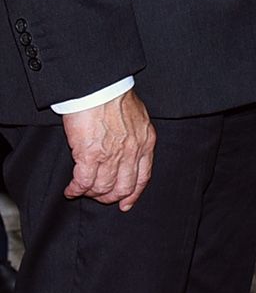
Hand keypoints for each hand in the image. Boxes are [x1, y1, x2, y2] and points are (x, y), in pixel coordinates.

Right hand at [62, 88, 154, 210]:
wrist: (100, 89)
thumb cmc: (115, 97)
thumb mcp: (138, 118)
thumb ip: (136, 136)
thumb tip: (129, 147)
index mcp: (146, 142)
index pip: (143, 176)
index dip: (134, 194)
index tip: (126, 203)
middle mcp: (132, 152)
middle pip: (123, 187)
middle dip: (110, 197)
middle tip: (100, 197)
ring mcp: (112, 156)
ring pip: (103, 188)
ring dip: (91, 194)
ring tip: (83, 192)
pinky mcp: (90, 156)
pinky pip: (84, 182)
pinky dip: (76, 190)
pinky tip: (71, 190)